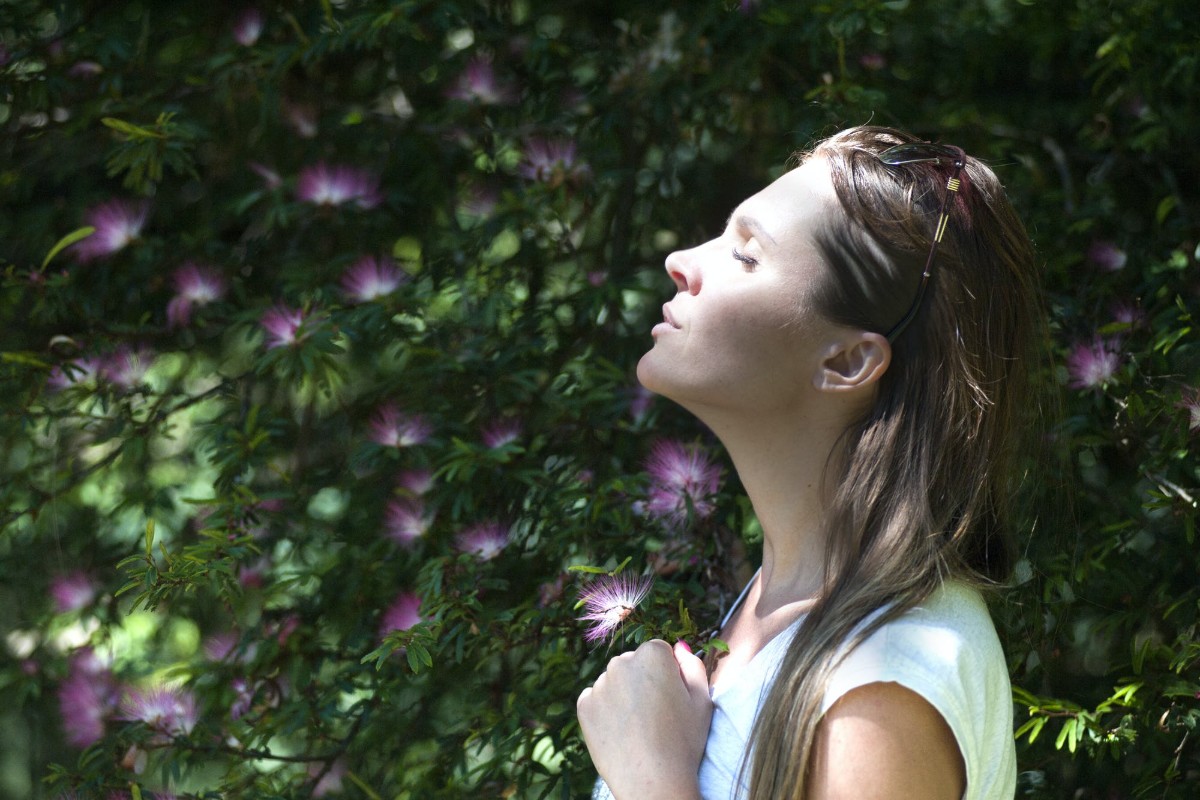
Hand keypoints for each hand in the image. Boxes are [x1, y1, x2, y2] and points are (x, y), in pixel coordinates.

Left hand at [577, 639, 711, 799]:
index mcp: (652, 655)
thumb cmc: (683, 742)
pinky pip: (596, 699)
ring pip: (614, 682)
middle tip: (655, 716)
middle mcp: (621, 662)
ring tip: (638, 727)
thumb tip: (679, 647)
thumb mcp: (702, 701)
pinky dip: (605, 711)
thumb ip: (693, 667)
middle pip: (633, 664)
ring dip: (623, 695)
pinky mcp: (584, 705)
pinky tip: (621, 732)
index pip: (659, 652)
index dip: (668, 675)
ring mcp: (600, 684)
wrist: (652, 782)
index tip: (671, 698)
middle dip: (643, 681)